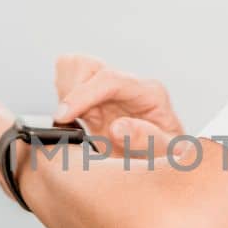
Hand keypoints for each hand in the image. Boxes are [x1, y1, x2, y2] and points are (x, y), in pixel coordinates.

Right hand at [52, 54, 189, 160]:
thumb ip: (146, 140)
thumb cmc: (165, 158)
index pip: (109, 80)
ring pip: (73, 67)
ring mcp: (110, 86)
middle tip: (74, 124)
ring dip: (65, 95)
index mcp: (149, 94)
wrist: (160, 162)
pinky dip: (62, 98)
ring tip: (78, 124)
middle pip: (86, 65)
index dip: (81, 95)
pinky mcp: (94, 93)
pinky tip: (74, 121)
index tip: (62, 116)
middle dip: (70, 94)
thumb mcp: (165, 155)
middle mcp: (128, 84)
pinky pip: (67, 80)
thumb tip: (117, 128)